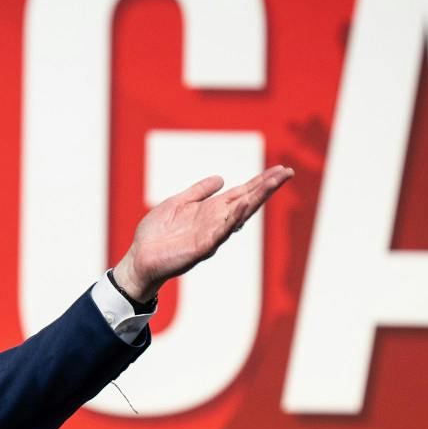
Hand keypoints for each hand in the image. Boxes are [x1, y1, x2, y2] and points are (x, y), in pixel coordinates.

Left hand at [112, 166, 293, 300]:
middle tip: (287, 172)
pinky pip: (220, 233)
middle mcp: (216, 222)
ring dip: (256, 199)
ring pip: (239, 215)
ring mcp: (211, 235)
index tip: (280, 170)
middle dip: (266, 187)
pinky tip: (242, 206)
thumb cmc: (156, 234)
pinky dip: (231, 219)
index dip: (260, 182)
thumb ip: (198, 192)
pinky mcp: (201, 248)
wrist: (140, 258)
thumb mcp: (177, 203)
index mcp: (211, 211)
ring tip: (272, 183)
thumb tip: (221, 178)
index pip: (242, 193)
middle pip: (247, 201)